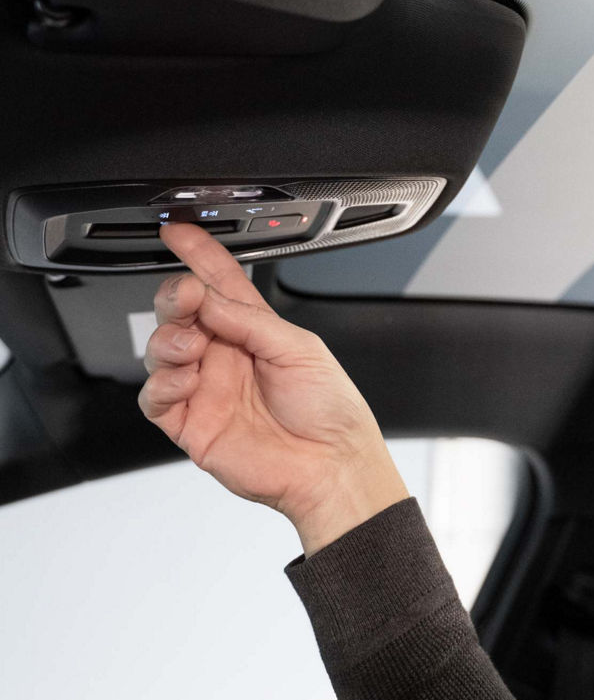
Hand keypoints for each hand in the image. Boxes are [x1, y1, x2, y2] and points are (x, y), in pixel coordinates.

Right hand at [138, 223, 407, 555]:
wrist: (331, 467)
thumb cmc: (330, 412)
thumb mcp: (298, 349)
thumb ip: (248, 321)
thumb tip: (206, 297)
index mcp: (253, 330)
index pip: (217, 283)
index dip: (197, 255)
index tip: (177, 233)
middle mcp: (224, 355)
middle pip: (179, 313)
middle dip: (175, 298)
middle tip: (187, 298)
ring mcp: (205, 389)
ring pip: (159, 351)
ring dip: (167, 340)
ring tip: (193, 346)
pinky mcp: (191, 424)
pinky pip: (155, 398)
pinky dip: (161, 384)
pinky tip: (183, 379)